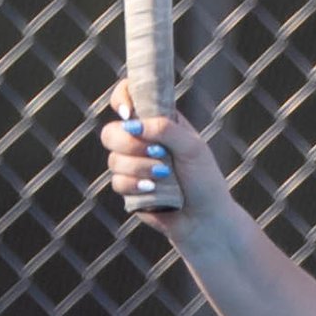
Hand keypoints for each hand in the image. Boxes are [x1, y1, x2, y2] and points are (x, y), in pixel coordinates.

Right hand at [98, 81, 231, 226]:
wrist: (205, 218)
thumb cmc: (204, 179)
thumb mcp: (192, 147)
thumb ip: (165, 129)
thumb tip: (132, 124)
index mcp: (157, 121)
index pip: (128, 97)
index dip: (120, 99)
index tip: (126, 113)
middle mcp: (141, 140)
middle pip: (111, 132)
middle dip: (130, 144)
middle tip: (157, 153)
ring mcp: (132, 164)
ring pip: (113, 159)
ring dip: (140, 168)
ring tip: (165, 176)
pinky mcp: (128, 188)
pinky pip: (117, 182)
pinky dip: (137, 186)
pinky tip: (154, 190)